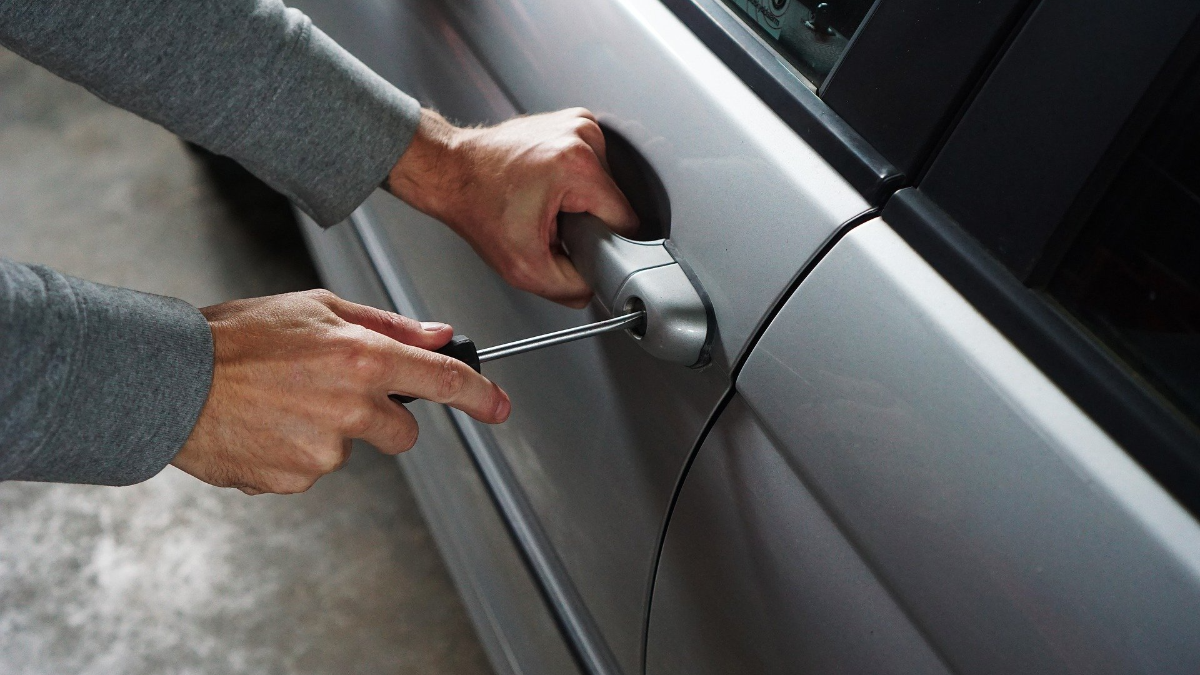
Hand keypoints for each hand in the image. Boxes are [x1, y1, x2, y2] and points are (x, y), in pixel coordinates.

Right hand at [171, 290, 509, 494]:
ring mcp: (324, 450)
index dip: (480, 396)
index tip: (499, 407)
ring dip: (328, 432)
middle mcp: (350, 407)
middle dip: (382, 418)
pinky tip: (264, 426)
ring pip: (351, 449)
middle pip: (402, 432)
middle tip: (332, 392)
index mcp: (361, 358)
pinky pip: (312, 470)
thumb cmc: (236, 337)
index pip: (443, 381)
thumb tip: (439, 335)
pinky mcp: (296, 480)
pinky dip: (294, 452)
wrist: (169, 380)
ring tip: (280, 403)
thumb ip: (386, 325)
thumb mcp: (316, 308)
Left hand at [386, 108, 638, 307]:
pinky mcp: (572, 121)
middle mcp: (582, 135)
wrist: (450, 171)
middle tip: (551, 223)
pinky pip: (592, 166)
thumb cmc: (477, 206)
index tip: (574, 242)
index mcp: (577, 166)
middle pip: (614, 201)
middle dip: (588, 220)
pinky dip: (575, 182)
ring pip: (605, 184)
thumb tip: (595, 287)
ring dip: (581, 201)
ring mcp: (578, 123)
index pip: (625, 220)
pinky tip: (547, 186)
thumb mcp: (524, 267)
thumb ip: (570, 288)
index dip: (602, 242)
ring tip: (546, 203)